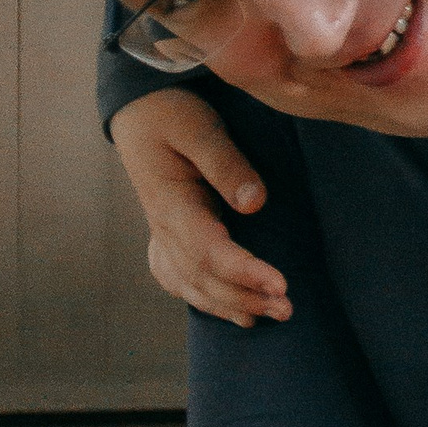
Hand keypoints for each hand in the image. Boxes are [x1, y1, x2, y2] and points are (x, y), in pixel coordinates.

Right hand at [111, 87, 290, 325]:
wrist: (139, 109)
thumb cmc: (173, 112)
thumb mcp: (200, 128)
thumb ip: (226, 164)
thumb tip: (254, 203)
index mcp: (170, 204)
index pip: (209, 251)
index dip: (245, 272)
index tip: (281, 284)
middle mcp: (163, 227)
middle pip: (203, 277)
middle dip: (245, 297)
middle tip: (288, 310)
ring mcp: (161, 233)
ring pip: (191, 285)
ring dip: (230, 305)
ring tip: (269, 317)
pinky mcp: (167, 233)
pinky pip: (179, 278)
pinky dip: (204, 300)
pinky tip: (232, 312)